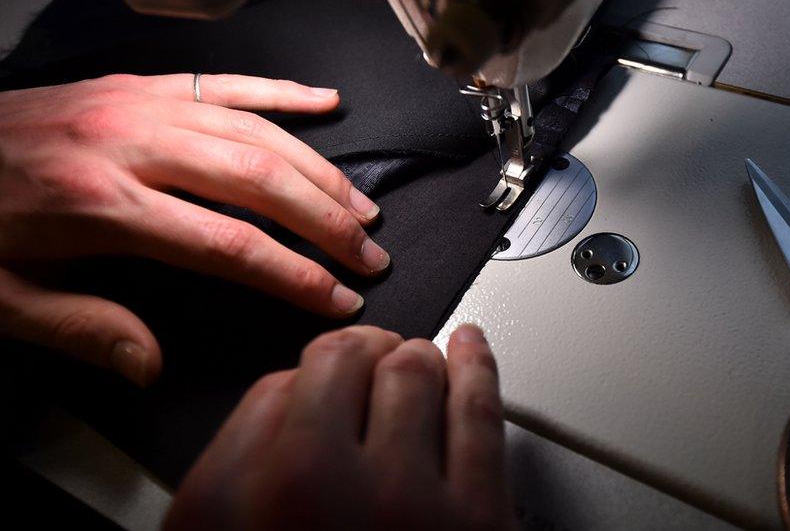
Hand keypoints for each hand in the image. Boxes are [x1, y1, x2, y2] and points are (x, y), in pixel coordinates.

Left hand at [0, 74, 389, 385]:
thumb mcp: (3, 296)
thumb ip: (81, 329)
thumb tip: (150, 364)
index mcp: (102, 203)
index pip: (228, 244)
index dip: (294, 275)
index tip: (338, 299)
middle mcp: (132, 144)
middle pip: (259, 181)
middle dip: (327, 222)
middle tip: (371, 254)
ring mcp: (139, 105)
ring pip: (256, 131)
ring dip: (319, 170)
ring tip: (362, 206)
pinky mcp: (138, 85)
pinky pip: (225, 82)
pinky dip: (281, 92)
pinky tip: (326, 103)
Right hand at [165, 324, 514, 529]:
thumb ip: (235, 467)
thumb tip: (285, 397)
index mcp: (237, 501)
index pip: (281, 383)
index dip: (310, 371)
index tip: (328, 371)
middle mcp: (315, 489)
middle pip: (348, 363)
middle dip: (362, 353)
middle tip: (372, 356)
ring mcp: (404, 502)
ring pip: (415, 372)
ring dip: (417, 357)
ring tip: (421, 358)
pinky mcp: (478, 520)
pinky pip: (480, 410)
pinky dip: (478, 365)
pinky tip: (472, 349)